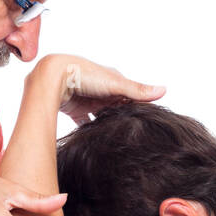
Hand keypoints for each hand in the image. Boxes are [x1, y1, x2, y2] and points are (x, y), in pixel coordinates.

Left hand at [34, 54, 164, 124]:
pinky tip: (95, 139)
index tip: (149, 119)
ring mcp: (87, 99)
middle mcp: (100, 88)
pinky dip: (89, 129)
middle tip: (134, 132)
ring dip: (107, 122)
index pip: (130, 94)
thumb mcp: (114, 83)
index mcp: (112, 79)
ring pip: (101, 114)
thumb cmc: (83, 75)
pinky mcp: (74, 109)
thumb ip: (137, 90)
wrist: (51, 77)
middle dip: (123, 115)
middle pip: (116, 105)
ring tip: (118, 137)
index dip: (139, 105)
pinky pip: (84, 122)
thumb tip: (164, 90)